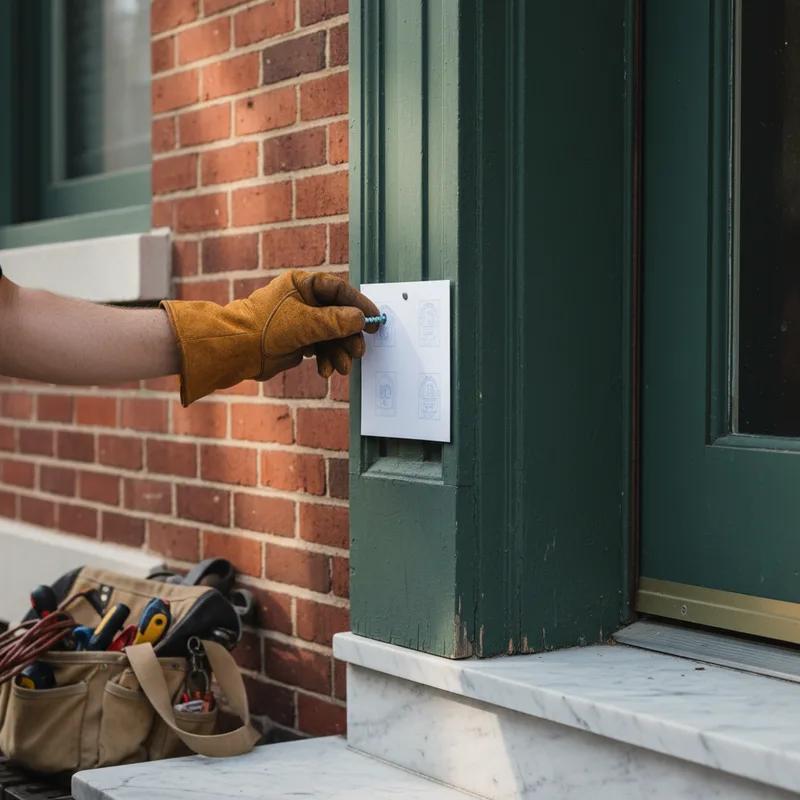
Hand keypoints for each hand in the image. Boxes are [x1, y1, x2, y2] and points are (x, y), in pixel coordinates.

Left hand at [162, 270, 379, 405]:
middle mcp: (304, 300)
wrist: (236, 351)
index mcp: (303, 284)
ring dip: (339, 352)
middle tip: (358, 351)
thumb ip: (336, 321)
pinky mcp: (299, 341)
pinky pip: (322, 348)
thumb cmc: (265, 327)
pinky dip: (326, 360)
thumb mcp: (305, 323)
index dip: (360, 305)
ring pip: (332, 335)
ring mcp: (302, 321)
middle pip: (339, 316)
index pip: (340, 290)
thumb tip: (361, 319)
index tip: (375, 319)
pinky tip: (325, 371)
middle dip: (349, 336)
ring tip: (342, 367)